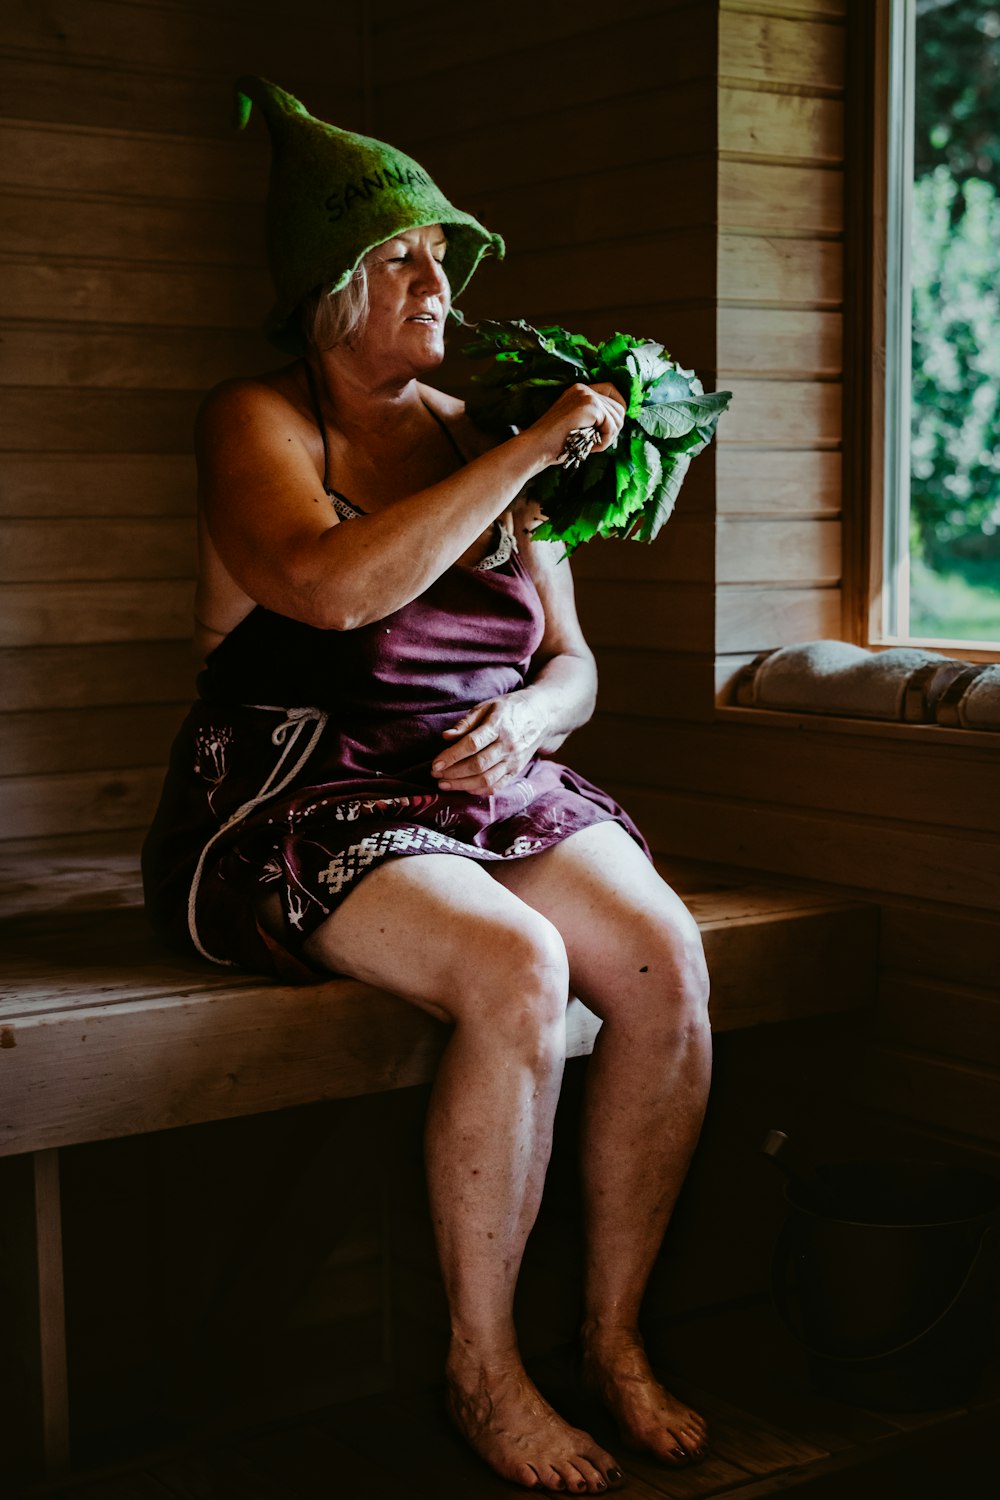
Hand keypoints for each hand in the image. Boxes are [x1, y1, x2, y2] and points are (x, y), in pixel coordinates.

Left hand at [431, 692, 549, 793]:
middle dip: (453, 773)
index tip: (435, 764)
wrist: (541, 715)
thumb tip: (446, 737)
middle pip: (477, 765)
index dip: (451, 756)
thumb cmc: (508, 709)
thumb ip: (466, 723)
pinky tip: (464, 787)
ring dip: (462, 785)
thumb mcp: (486, 706)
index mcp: (498, 726)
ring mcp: (514, 760)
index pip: (472, 745)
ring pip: (486, 779)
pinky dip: (479, 790)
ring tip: (444, 784)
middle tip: (435, 775)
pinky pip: (497, 786)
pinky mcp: (517, 770)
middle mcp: (508, 745)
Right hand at [528, 382, 625, 469]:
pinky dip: (605, 441)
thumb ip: (594, 418)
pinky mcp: (590, 406)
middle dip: (614, 429)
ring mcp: (587, 396)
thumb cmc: (554, 443)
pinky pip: (611, 426)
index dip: (619, 407)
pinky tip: (591, 447)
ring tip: (591, 446)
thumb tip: (619, 421)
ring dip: (608, 438)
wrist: (536, 447)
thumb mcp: (577, 424)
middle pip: (619, 406)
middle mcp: (584, 389)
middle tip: (598, 443)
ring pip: (617, 418)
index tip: (614, 427)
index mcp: (579, 391)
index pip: (612, 389)